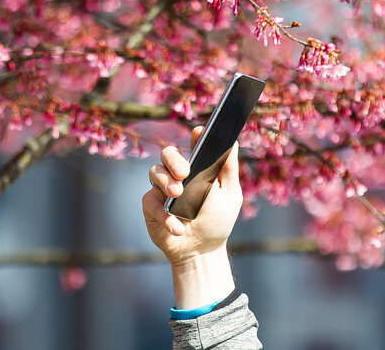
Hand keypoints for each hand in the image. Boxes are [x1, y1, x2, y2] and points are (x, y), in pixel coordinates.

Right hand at [142, 127, 241, 308]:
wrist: (202, 251)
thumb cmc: (216, 221)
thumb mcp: (230, 195)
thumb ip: (229, 170)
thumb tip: (233, 142)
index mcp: (198, 168)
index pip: (194, 146)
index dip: (195, 137)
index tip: (199, 132)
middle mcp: (177, 174)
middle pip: (168, 154)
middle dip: (174, 160)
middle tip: (184, 172)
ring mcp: (162, 189)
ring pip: (154, 172)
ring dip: (166, 182)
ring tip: (177, 195)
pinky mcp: (150, 206)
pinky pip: (150, 201)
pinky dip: (164, 214)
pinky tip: (177, 226)